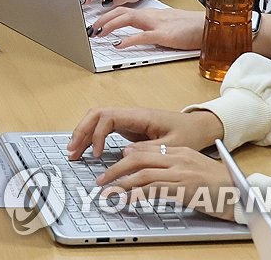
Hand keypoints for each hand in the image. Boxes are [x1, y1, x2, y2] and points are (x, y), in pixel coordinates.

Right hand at [68, 107, 224, 158]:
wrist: (198, 127)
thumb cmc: (188, 134)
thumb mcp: (173, 146)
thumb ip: (149, 150)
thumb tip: (124, 154)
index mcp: (140, 116)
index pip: (107, 118)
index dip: (97, 135)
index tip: (97, 154)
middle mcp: (130, 115)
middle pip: (96, 115)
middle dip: (81, 131)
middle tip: (72, 151)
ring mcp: (127, 120)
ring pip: (96, 120)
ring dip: (83, 134)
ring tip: (74, 152)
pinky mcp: (127, 128)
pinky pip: (103, 128)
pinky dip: (92, 137)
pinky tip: (87, 150)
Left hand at [86, 6, 203, 49]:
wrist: (210, 26)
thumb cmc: (190, 28)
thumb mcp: (166, 26)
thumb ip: (151, 29)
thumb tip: (135, 36)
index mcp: (150, 14)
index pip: (123, 10)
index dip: (106, 15)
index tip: (94, 22)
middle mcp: (150, 16)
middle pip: (120, 12)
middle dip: (102, 19)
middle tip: (89, 28)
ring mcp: (157, 24)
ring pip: (127, 19)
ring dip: (109, 25)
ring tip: (97, 33)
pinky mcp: (165, 35)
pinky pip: (142, 36)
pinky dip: (128, 40)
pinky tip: (118, 45)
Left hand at [95, 142, 235, 219]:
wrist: (243, 194)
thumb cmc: (221, 184)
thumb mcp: (194, 167)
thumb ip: (172, 163)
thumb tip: (147, 169)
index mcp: (180, 151)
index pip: (145, 150)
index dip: (125, 158)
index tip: (111, 166)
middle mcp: (178, 159)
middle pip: (138, 159)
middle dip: (116, 169)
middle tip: (102, 180)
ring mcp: (180, 173)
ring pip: (142, 174)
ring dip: (121, 184)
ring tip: (108, 192)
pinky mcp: (184, 189)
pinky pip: (154, 191)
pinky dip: (136, 196)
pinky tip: (127, 201)